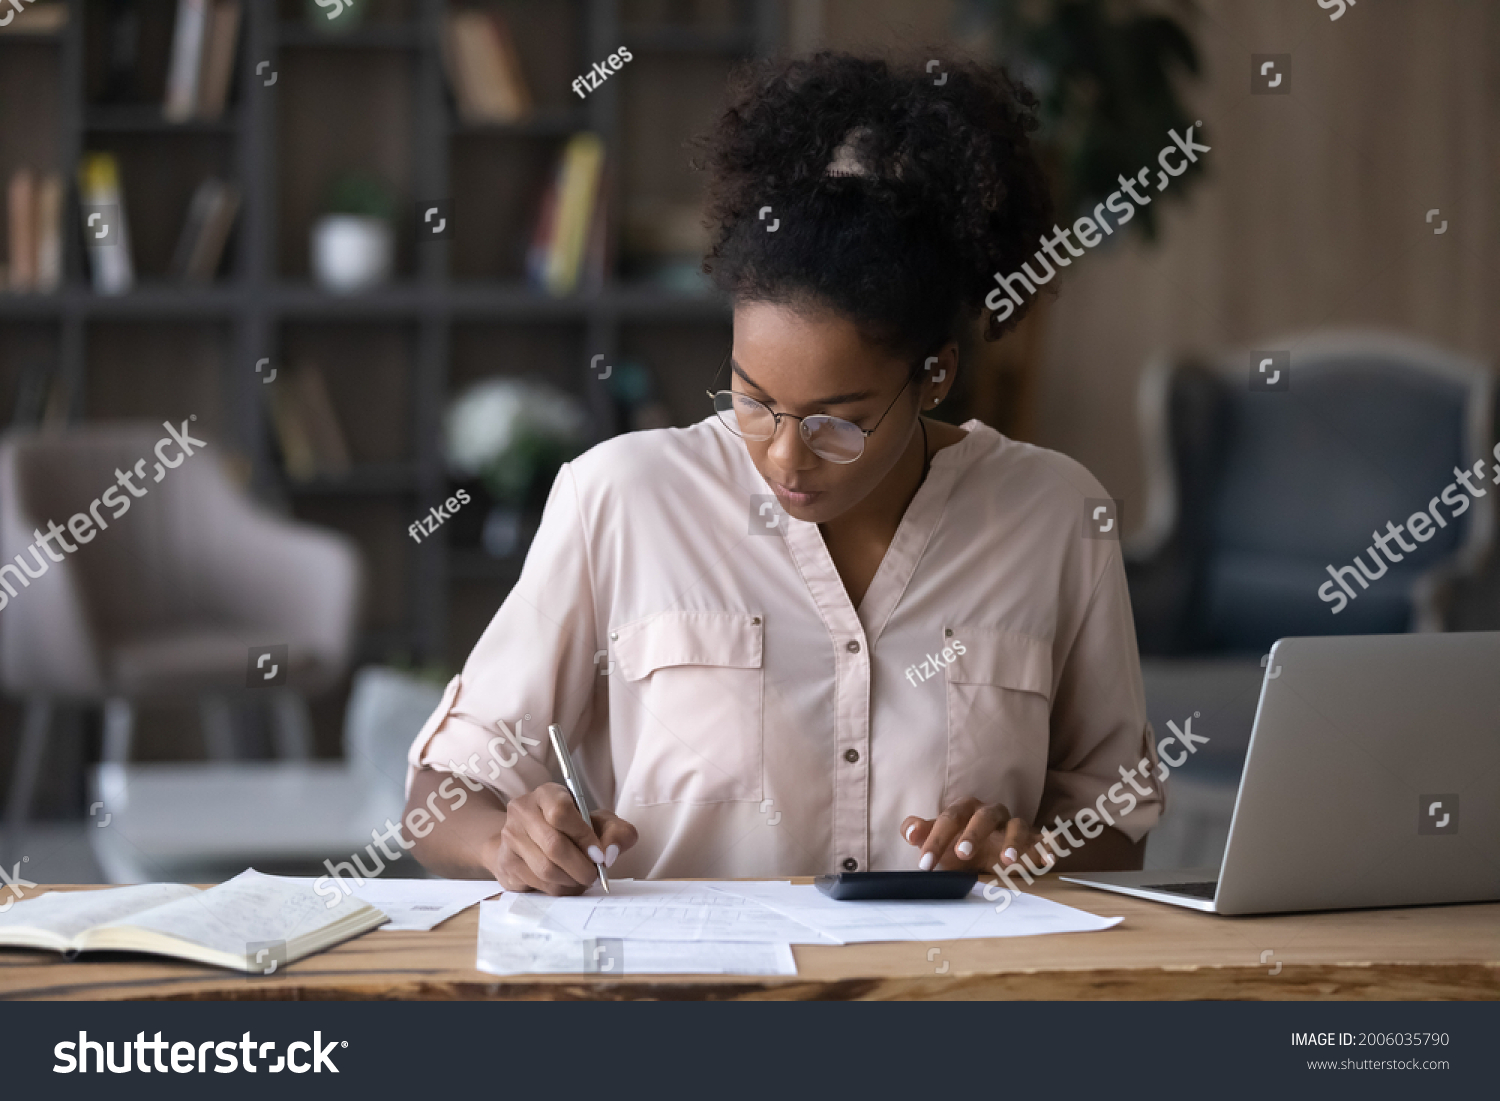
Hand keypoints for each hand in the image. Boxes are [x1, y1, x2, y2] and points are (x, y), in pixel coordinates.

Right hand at [486, 783, 637, 894]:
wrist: (530, 839)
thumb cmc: (571, 828)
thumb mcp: (599, 822)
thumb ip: (617, 833)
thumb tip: (609, 855)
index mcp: (547, 793)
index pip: (561, 812)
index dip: (584, 837)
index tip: (599, 855)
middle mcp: (522, 811)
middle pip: (553, 845)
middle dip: (580, 867)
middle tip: (593, 875)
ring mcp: (510, 837)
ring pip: (545, 869)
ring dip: (570, 881)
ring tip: (581, 879)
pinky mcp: (505, 863)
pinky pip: (537, 883)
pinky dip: (558, 888)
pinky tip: (566, 882)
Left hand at [900, 797, 1055, 874]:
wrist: (988, 852)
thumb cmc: (960, 843)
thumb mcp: (939, 841)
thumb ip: (922, 833)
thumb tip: (909, 831)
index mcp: (965, 809)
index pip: (948, 819)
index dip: (935, 840)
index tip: (925, 864)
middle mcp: (991, 813)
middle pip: (983, 817)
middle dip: (973, 834)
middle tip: (962, 854)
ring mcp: (1014, 825)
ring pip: (1016, 826)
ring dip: (1013, 843)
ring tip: (1007, 863)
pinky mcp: (1034, 840)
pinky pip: (1044, 840)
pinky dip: (1047, 848)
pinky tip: (1048, 860)